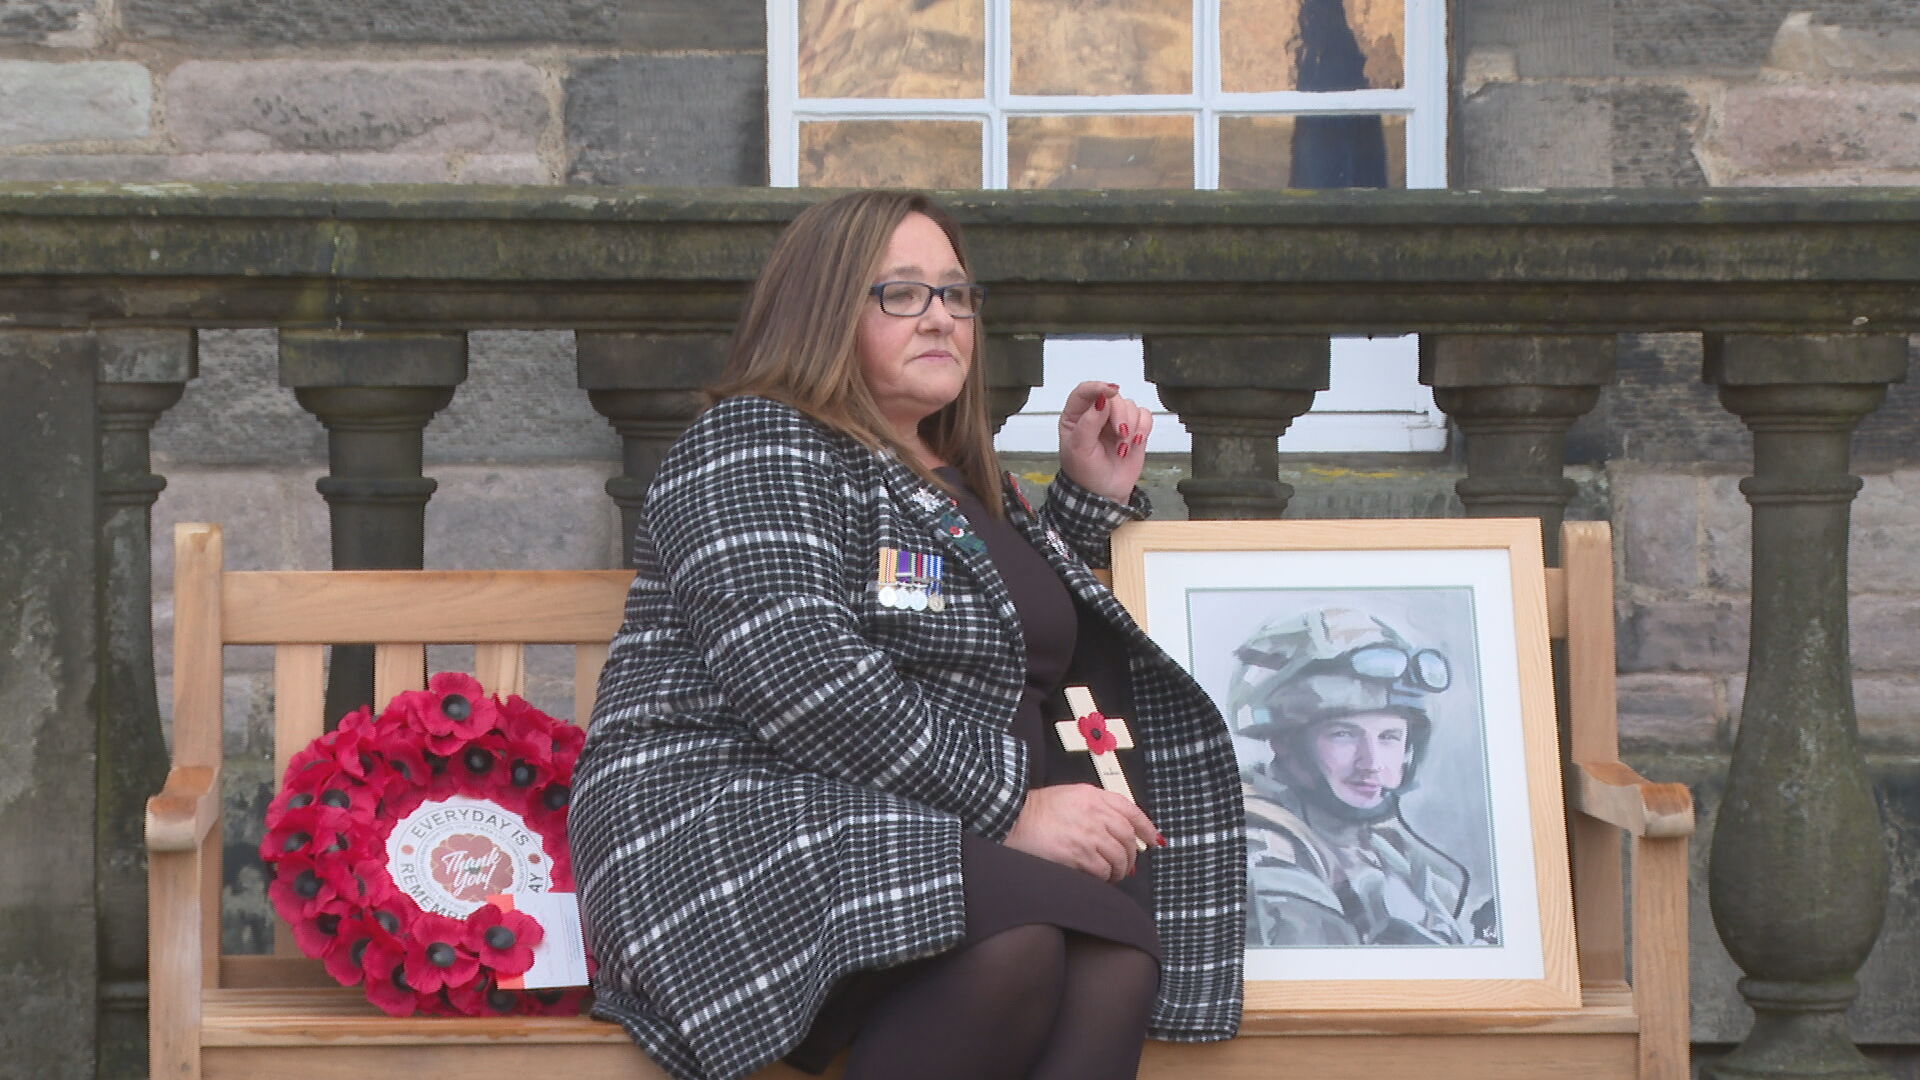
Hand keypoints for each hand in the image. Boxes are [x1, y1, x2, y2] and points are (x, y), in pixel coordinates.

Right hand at [1003, 783, 1161, 882]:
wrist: (1012, 818)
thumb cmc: (1037, 810)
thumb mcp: (1071, 796)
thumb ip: (1096, 807)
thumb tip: (1119, 829)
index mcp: (1093, 796)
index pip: (1130, 810)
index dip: (1145, 826)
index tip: (1151, 839)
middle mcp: (1094, 812)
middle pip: (1127, 836)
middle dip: (1131, 854)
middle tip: (1127, 864)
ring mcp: (1087, 833)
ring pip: (1118, 856)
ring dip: (1119, 869)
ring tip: (1112, 874)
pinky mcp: (1077, 853)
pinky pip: (1102, 870)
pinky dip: (1104, 876)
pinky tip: (1098, 877)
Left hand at [1057, 381, 1151, 504]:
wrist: (1104, 493)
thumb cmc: (1085, 473)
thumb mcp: (1079, 449)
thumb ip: (1088, 423)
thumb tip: (1101, 400)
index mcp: (1075, 416)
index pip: (1084, 391)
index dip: (1098, 387)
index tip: (1110, 393)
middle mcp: (1096, 414)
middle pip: (1113, 397)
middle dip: (1120, 416)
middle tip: (1120, 435)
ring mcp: (1115, 420)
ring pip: (1130, 406)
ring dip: (1131, 426)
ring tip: (1122, 447)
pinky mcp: (1134, 428)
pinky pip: (1145, 416)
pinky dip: (1143, 428)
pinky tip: (1134, 443)